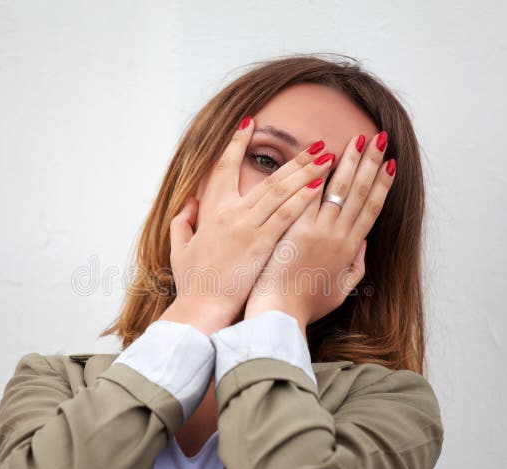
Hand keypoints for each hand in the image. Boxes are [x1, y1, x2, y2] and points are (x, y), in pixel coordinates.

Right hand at [160, 116, 335, 334]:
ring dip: (306, 172)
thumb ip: (183, 222)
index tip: (250, 123)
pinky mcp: (262, 244)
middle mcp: (231, 213)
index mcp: (212, 211)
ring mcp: (247, 227)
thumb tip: (190, 203)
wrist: (201, 308)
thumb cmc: (192, 283)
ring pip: (281, 191)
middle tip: (315, 142)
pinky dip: (303, 198)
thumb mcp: (180, 249)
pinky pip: (286, 216)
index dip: (236, 143)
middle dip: (294, 158)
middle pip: (268, 177)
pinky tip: (320, 185)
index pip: (224, 167)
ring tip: (326, 156)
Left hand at [244, 131, 396, 331]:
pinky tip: (325, 153)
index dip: (382, 185)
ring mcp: (319, 231)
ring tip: (360, 138)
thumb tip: (363, 244)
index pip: (371, 209)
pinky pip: (311, 195)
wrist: (281, 313)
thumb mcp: (340, 291)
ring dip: (351, 161)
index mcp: (350, 250)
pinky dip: (319, 174)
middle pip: (360, 193)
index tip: (390, 164)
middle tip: (379, 139)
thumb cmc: (305, 306)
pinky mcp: (297, 229)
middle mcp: (339, 236)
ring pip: (340, 189)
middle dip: (372, 163)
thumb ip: (355, 267)